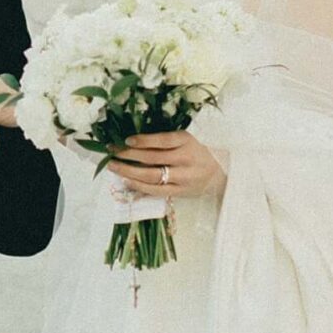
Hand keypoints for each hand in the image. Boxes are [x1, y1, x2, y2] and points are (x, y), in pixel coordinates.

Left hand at [105, 127, 223, 199]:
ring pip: (151, 176)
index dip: (144, 140)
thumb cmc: (197, 152)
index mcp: (187, 141)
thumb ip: (165, 141)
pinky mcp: (180, 192)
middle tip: (111, 151)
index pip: (163, 140)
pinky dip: (139, 186)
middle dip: (128, 154)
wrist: (220, 174)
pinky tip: (126, 181)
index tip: (127, 140)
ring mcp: (183, 177)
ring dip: (129, 171)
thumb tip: (133, 140)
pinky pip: (156, 191)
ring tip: (113, 166)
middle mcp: (185, 159)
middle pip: (152, 158)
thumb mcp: (187, 140)